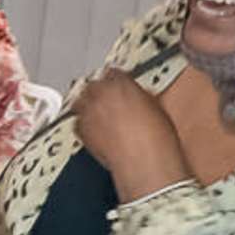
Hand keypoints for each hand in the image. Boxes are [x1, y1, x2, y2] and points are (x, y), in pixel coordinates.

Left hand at [70, 65, 183, 187]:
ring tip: (99, 115)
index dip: (117, 81)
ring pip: (81, 100)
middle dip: (100, 91)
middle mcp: (100, 93)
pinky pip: (78, 120)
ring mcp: (87, 110)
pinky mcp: (79, 128)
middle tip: (108, 101)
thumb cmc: (155, 139)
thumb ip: (141, 96)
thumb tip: (138, 97)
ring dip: (89, 105)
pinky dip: (84, 123)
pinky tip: (95, 130)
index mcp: (121, 83)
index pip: (113, 73)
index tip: (118, 87)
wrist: (143, 161)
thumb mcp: (156, 108)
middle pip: (93, 85)